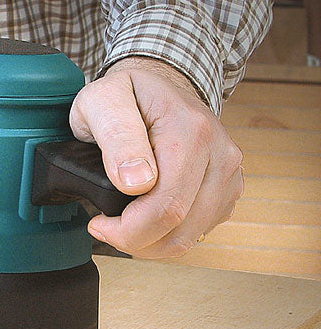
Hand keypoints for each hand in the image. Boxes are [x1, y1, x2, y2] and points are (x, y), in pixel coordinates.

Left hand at [69, 57, 243, 257]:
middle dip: (135, 240)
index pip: (165, 207)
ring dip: (150, 243)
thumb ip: (116, 136)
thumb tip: (135, 183)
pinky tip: (145, 218)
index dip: (126, 230)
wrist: (160, 85)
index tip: (98, 222)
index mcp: (190, 131)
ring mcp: (229, 173)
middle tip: (106, 227)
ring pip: (190, 238)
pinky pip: (199, 231)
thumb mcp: (102, 101)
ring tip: (123, 224)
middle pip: (179, 228)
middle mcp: (220, 153)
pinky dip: (168, 235)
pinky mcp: (229, 188)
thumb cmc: (126, 93)